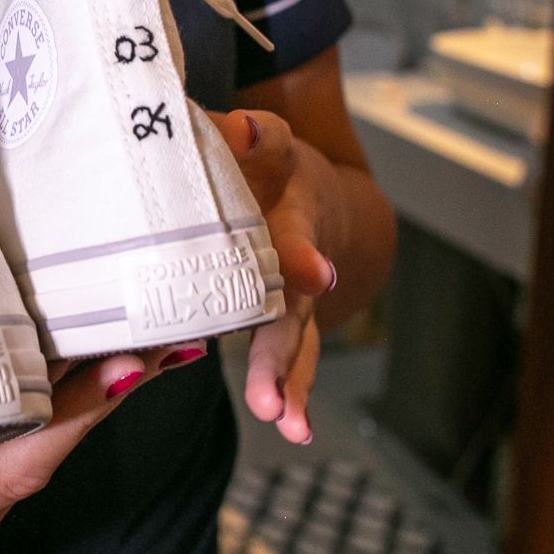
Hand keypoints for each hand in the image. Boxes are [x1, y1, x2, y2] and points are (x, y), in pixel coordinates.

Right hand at [0, 347, 191, 553]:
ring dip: (97, 395)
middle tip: (172, 327)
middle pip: (50, 449)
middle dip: (111, 392)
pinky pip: (21, 445)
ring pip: (44, 444)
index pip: (10, 469)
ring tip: (149, 327)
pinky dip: (62, 406)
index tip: (124, 374)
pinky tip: (83, 361)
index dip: (69, 422)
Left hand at [207, 108, 337, 444]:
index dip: (299, 252)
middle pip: (291, 311)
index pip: (292, 232)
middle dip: (280, 353)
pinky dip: (289, 391)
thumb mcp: (268, 142)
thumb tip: (239, 127)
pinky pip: (289, 359)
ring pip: (294, 344)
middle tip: (270, 396)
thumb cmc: (276, 166)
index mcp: (288, 216)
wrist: (314, 192)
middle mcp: (298, 264)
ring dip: (287, 383)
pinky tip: (291, 427)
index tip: (313, 273)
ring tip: (286, 423)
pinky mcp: (284, 321)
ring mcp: (294, 299)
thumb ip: (254, 136)